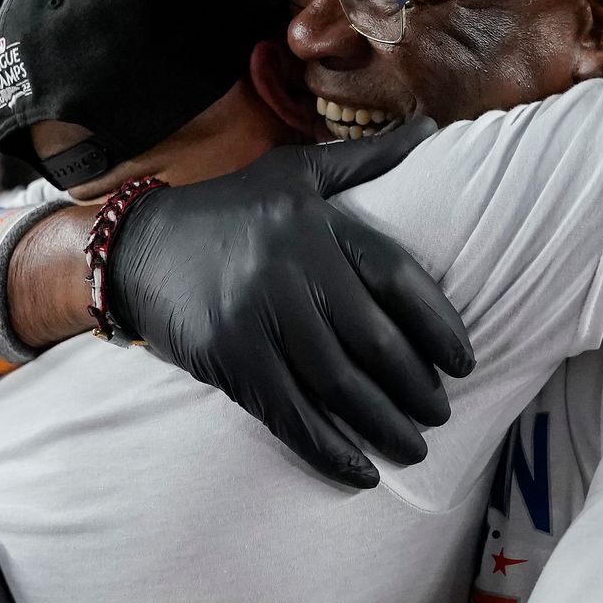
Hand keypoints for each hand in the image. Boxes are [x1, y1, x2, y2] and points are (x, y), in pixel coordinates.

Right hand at [107, 121, 475, 487]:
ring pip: (336, 384)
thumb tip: (429, 130)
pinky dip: (328, 448)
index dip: (436, 323)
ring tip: (415, 445)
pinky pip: (289, 413)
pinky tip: (362, 472)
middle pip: (372, 340)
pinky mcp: (230, 358)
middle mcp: (290, 268)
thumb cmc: (229, 210)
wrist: (137, 248)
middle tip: (442, 410)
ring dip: (382, 423)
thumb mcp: (293, 172)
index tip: (465, 360)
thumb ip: (363, 160)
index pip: (394, 277)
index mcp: (316, 223)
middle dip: (416, 385)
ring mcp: (258, 316)